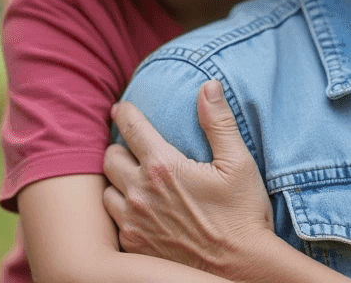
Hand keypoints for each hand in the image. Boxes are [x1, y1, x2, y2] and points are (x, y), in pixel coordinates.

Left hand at [103, 80, 276, 276]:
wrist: (242, 268)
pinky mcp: (134, 245)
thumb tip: (208, 86)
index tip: (122, 108)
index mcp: (164, 166)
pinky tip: (136, 211)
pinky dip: (120, 211)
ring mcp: (134, 222)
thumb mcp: (238, 163)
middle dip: (119, 147)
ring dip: (116, 182)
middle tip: (131, 147)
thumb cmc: (244, 215)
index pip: (132, 127)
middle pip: (110, 157)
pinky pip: (113, 222)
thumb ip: (219, 121)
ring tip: (131, 179)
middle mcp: (141, 192)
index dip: (125, 113)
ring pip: (106, 191)